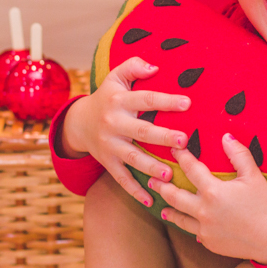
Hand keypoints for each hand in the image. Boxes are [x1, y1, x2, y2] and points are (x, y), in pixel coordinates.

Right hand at [62, 57, 190, 205]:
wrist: (78, 122)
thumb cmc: (108, 96)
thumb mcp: (115, 77)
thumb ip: (134, 67)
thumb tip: (155, 66)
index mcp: (119, 102)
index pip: (146, 100)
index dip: (166, 100)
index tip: (187, 102)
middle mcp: (114, 124)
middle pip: (141, 132)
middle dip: (162, 137)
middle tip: (183, 141)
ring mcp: (110, 146)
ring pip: (132, 159)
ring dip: (150, 167)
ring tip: (169, 174)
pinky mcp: (108, 163)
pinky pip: (122, 179)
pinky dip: (135, 191)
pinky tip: (151, 201)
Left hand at [149, 133, 266, 264]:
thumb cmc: (265, 205)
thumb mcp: (254, 176)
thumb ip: (239, 154)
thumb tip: (226, 136)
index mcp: (213, 191)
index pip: (191, 169)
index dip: (182, 157)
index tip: (175, 149)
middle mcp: (203, 210)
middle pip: (175, 196)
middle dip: (162, 186)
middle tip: (153, 179)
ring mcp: (204, 229)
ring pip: (179, 218)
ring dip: (169, 209)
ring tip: (162, 206)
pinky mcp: (208, 242)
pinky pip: (193, 232)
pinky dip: (188, 225)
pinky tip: (186, 222)